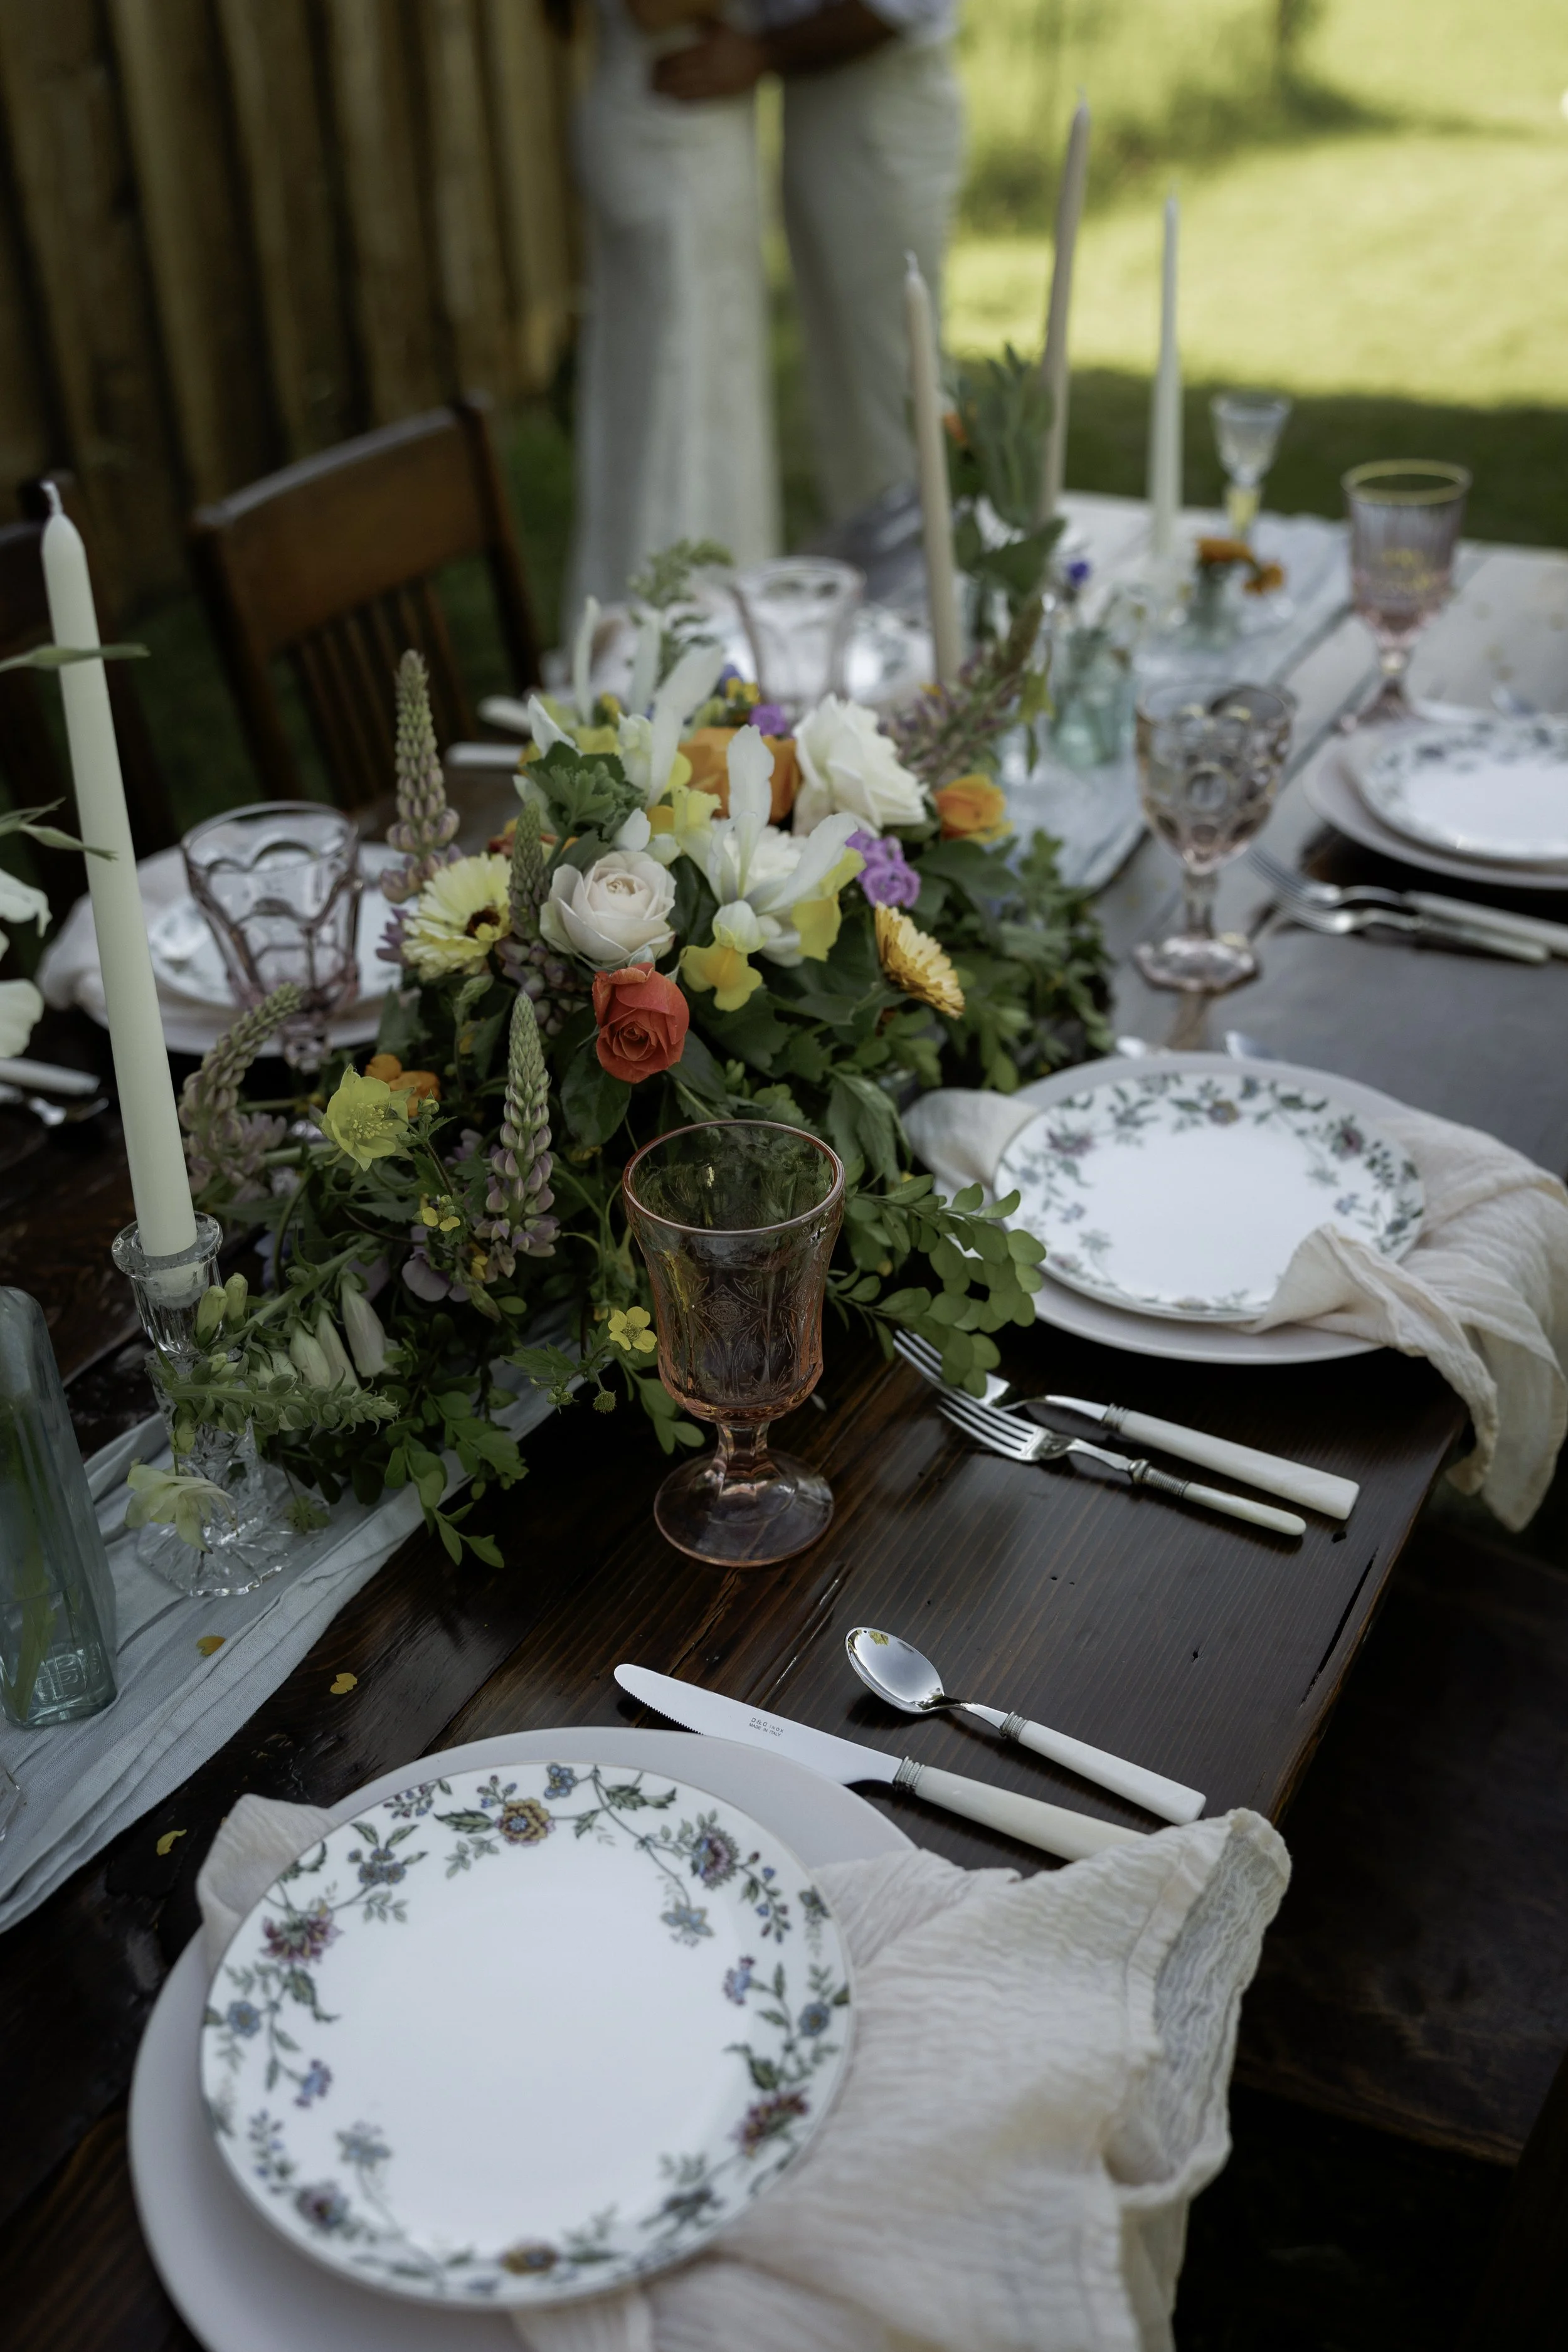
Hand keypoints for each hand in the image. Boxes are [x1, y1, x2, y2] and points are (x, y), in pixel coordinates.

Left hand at [651, 24, 767, 99]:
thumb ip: (703, 23)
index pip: (677, 60)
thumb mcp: (720, 26)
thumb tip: (688, 18)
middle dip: (660, 81)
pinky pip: (697, 101)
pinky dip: (683, 103)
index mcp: (704, 52)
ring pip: (685, 92)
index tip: (651, 65)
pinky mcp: (718, 95)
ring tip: (656, 94)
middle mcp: (706, 70)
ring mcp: (712, 85)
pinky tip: (674, 103)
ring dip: (668, 94)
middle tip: (648, 83)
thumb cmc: (740, 40)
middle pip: (677, 78)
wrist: (761, 59)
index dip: (662, 64)